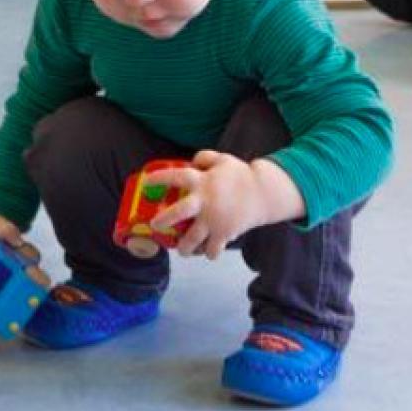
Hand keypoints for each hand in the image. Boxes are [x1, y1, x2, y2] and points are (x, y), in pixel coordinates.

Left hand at [147, 152, 301, 260]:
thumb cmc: (241, 176)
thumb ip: (204, 157)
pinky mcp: (225, 233)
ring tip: (182, 250)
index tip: (147, 182)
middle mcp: (205, 201)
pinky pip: (212, 249)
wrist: (264, 194)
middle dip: (163, 220)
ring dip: (184, 247)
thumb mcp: (223, 159)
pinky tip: (205, 252)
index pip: (176, 177)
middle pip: (178, 213)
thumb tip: (191, 162)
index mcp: (202, 181)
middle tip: (155, 225)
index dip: (160, 178)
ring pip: (192, 239)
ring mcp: (214, 220)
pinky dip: (208, 253)